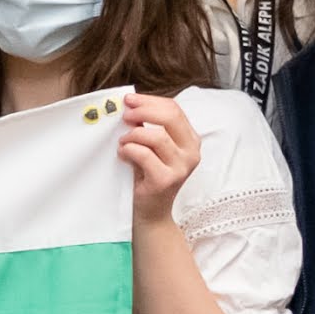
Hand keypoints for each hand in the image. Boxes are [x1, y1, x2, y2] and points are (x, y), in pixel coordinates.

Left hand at [114, 89, 204, 214]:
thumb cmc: (148, 176)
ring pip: (157, 136)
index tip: (129, 100)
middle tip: (125, 115)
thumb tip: (130, 106)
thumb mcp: (152, 148)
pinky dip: (129, 150)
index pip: (174, 109)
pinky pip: (145, 155)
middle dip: (144, 110)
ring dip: (133, 135)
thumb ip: (148, 127)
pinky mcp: (166, 180)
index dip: (150, 101)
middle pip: (170, 117)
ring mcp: (181, 167)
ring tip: (123, 142)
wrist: (151, 213)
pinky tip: (123, 154)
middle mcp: (191, 152)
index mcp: (190, 140)